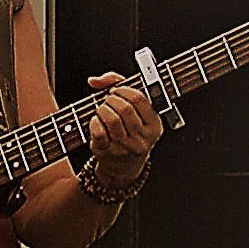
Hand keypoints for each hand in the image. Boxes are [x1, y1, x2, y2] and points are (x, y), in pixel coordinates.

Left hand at [86, 72, 163, 187]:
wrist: (124, 166)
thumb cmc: (130, 133)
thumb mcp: (136, 113)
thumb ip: (117, 86)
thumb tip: (94, 80)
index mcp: (155, 125)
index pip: (139, 98)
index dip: (123, 90)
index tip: (115, 91)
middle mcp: (143, 139)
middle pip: (124, 108)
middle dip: (111, 100)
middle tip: (107, 101)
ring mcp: (126, 148)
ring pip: (112, 119)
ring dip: (102, 110)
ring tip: (102, 110)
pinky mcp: (109, 153)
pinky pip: (99, 132)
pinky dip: (94, 122)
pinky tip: (97, 121)